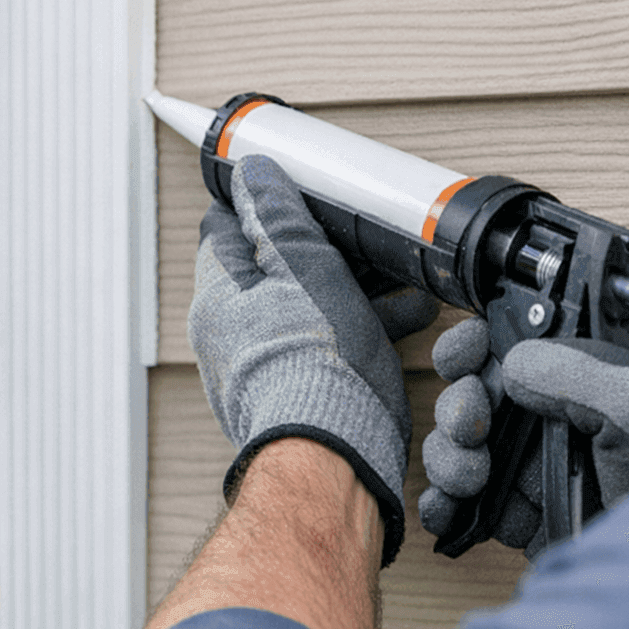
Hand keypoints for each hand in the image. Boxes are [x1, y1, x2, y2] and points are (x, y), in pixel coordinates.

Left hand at [189, 153, 438, 566]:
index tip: (294, 190)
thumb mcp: (301, 263)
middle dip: (323, 248)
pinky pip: (329, 343)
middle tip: (361, 235)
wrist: (334, 455)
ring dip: (355, 287)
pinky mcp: (300, 393)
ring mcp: (266, 365)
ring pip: (310, 306)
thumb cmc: (312, 361)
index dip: (261, 202)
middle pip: (275, 268)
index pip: (226, 228)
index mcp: (219, 293)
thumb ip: (278, 214)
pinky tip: (409, 316)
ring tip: (402, 278)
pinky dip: (364, 325)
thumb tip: (253, 173)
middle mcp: (233, 332)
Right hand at [417, 317, 628, 557]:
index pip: (515, 340)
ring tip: (472, 476)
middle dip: (457, 406)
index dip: (477, 343)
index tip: (466, 355)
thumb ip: (572, 368)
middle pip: (475, 393)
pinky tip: (450, 508)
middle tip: (470, 425)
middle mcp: (558, 412)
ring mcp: (540, 465)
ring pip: (463, 447)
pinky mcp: (528, 514)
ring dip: (450, 458)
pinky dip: (446, 505)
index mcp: (586, 368)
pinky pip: (469, 503)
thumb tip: (513, 365)